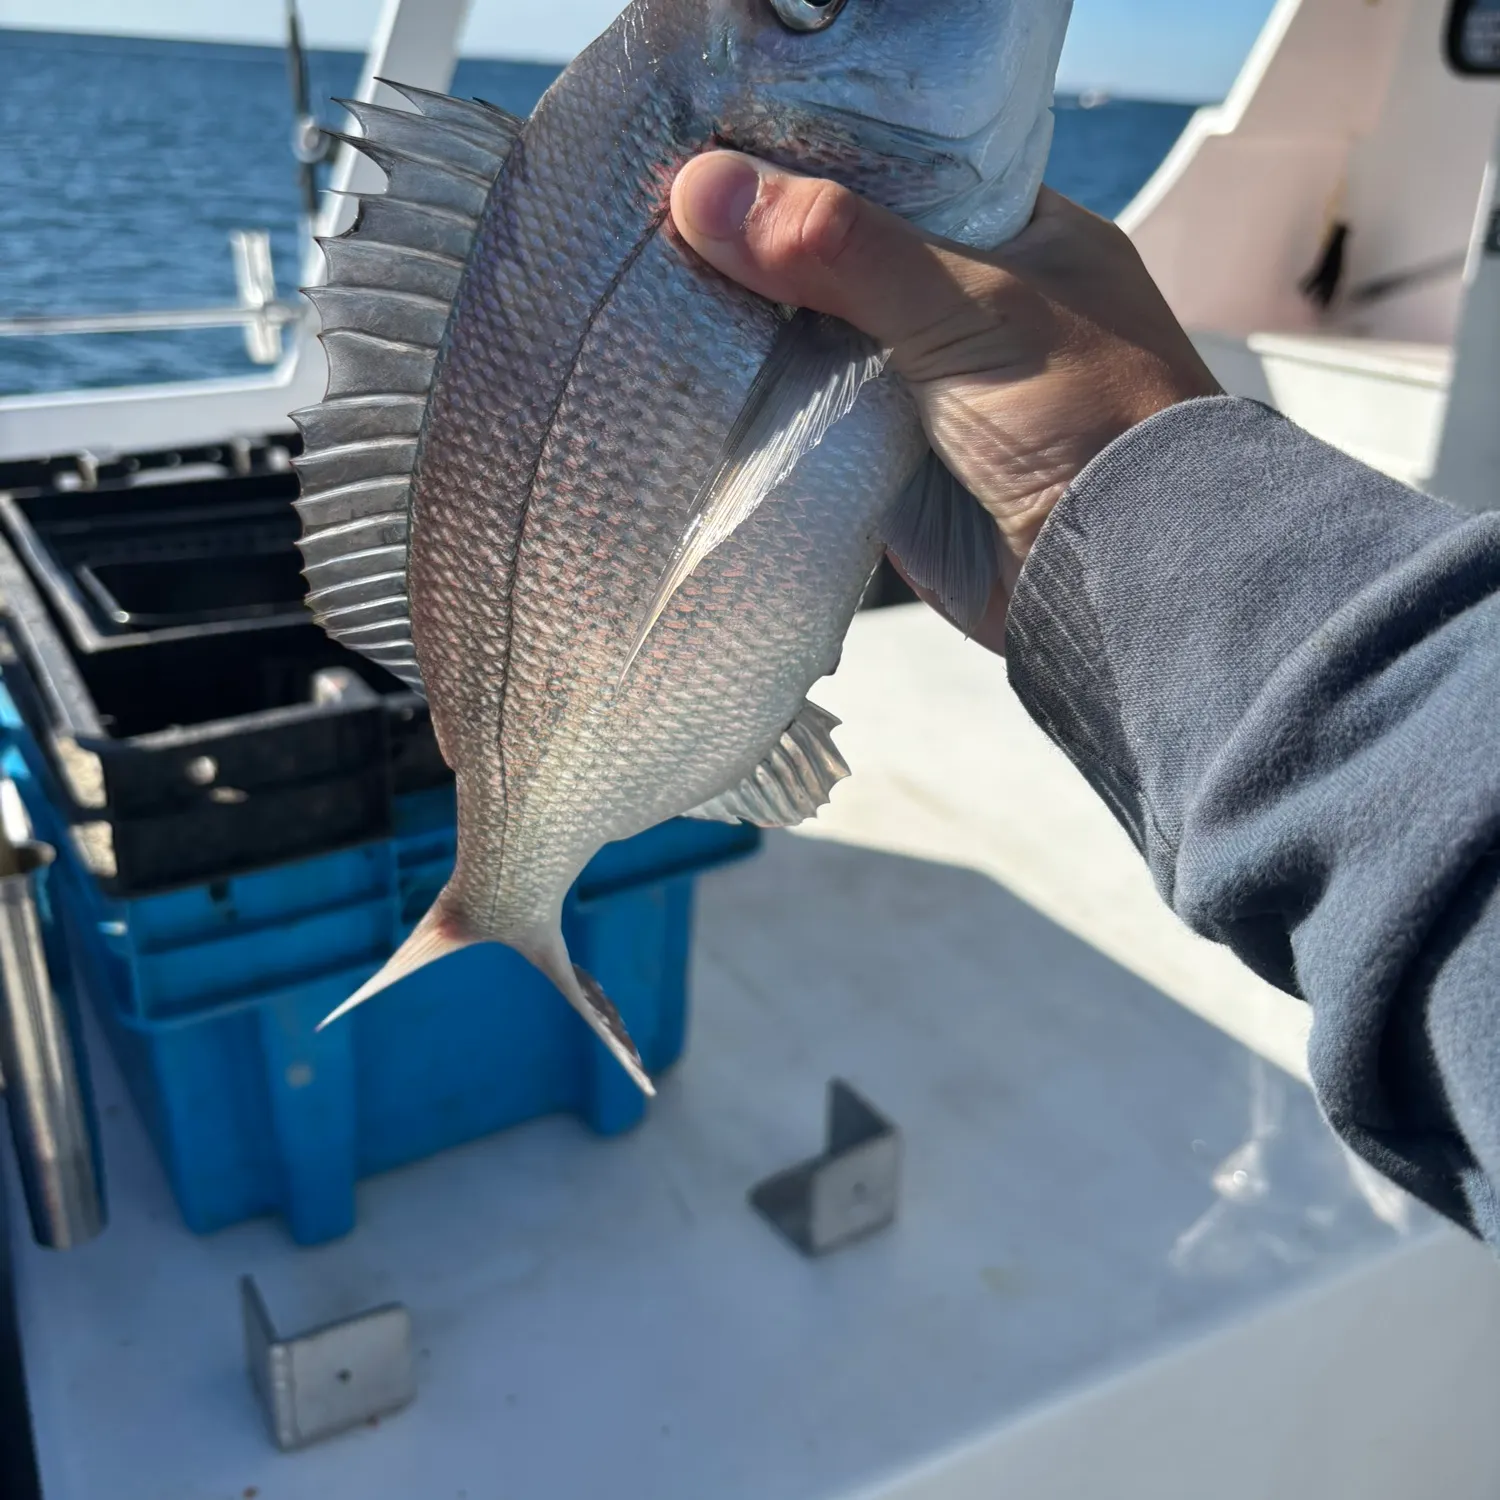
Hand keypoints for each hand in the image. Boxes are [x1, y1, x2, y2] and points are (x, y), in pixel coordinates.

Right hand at [671, 152, 1220, 648]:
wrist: (1113, 577)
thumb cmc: (1082, 418)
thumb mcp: (970, 309)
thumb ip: (845, 249)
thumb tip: (706, 189)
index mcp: (1010, 232)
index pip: (888, 172)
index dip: (804, 161)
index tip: (713, 153)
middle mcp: (962, 301)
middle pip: (838, 254)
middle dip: (761, 245)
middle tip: (659, 216)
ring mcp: (920, 381)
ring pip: (812, 335)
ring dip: (749, 324)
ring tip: (651, 283)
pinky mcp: (886, 456)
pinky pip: (805, 414)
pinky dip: (758, 400)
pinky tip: (687, 367)